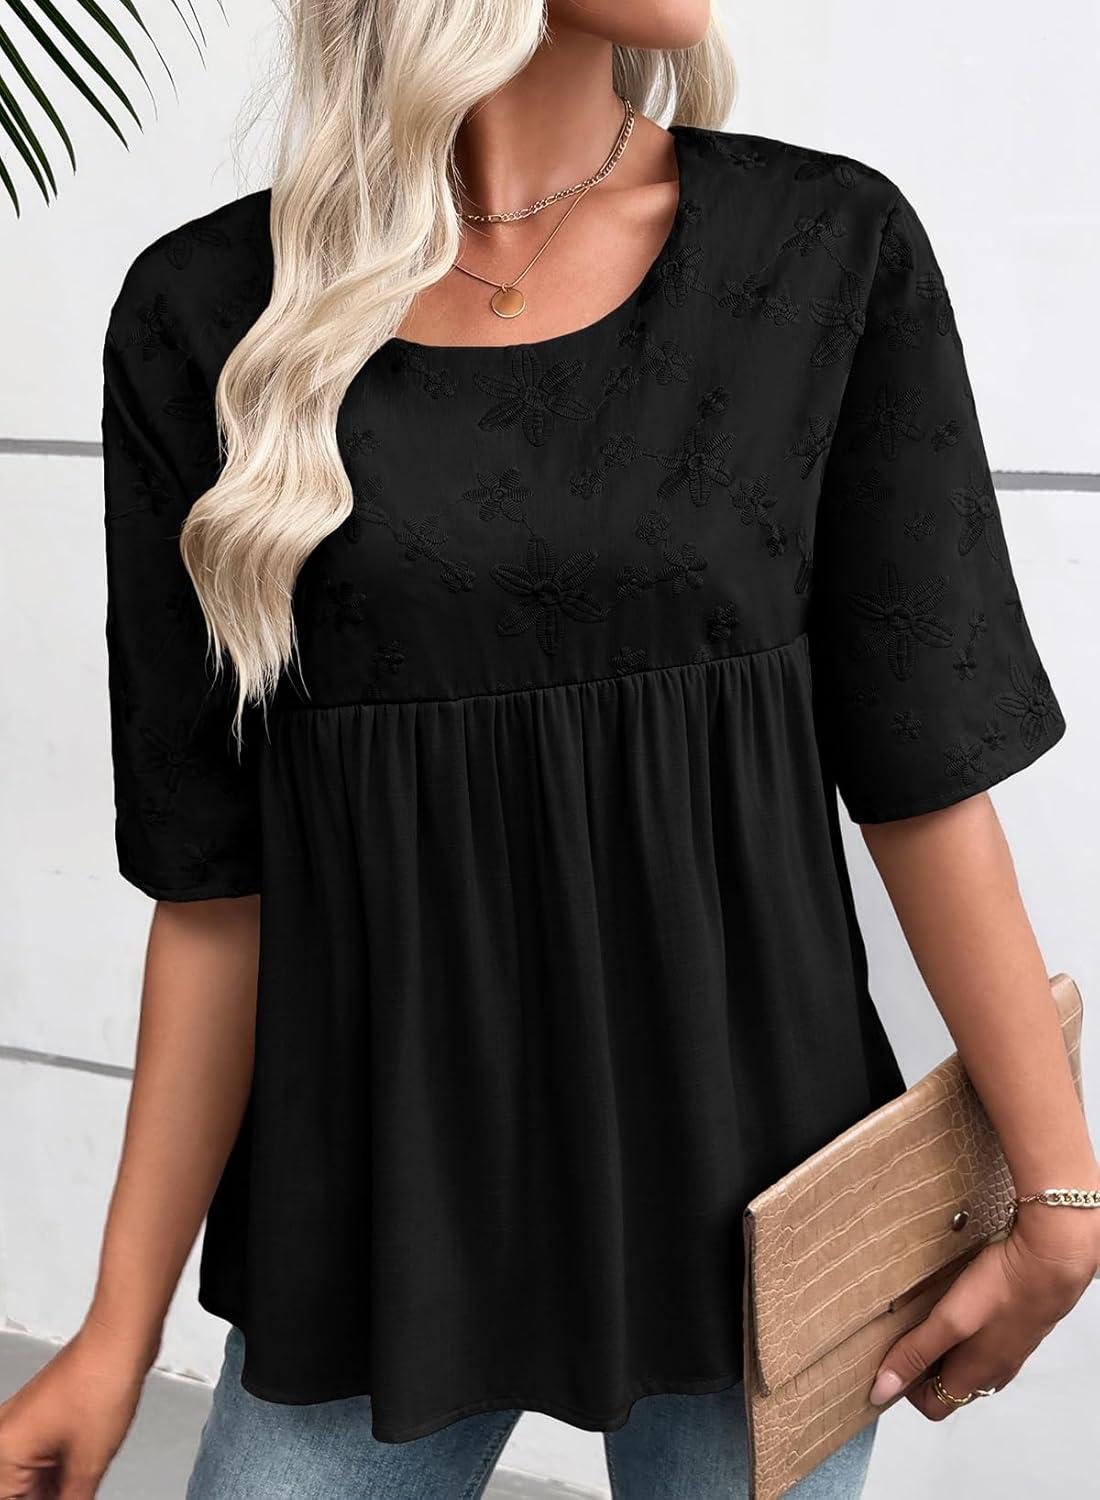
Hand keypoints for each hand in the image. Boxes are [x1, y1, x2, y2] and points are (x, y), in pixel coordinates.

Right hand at [0, 1318, 153, 1498]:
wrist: (119, 1340)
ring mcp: (25, 1426)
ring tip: (79, 1493)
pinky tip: (78, 1488)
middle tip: (75, 1498)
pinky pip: (42, 1461)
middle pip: (17, 1492)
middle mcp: (6, 1438)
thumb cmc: (100, 1381)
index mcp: (3, 1452)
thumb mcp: (87, 1465)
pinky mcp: (45, 1418)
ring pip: (29, 1480)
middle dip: (44, 1499)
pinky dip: (57, 1479)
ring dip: (50, 1492)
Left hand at [868, 1202, 1099, 1419]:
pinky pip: (985, 1337)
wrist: (1050, 1259)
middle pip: (951, 1384)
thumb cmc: (1003, 1288)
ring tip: (927, 1313)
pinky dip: (965, 1328)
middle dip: (923, 1365)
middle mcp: (994, 1369)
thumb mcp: (950, 1320)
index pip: (935, 1407)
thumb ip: (917, 1353)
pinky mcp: (1016, 1323)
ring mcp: (1009, 1347)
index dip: (908, 1390)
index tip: (890, 1359)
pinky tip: (957, 1298)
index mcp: (975, 1375)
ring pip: (968, 1360)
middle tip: (903, 1332)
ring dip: (944, 1345)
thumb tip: (883, 1390)